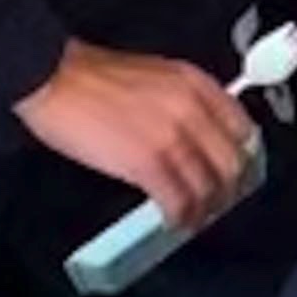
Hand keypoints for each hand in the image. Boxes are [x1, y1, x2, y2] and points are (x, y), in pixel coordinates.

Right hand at [17, 39, 259, 227]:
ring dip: (205, 209)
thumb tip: (194, 135)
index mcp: (195, 83)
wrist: (54, 78)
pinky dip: (180, 217)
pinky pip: (177, 201)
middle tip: (218, 202)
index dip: (242, 155)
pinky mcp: (147, 163)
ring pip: (207, 187)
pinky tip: (175, 221)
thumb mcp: (154, 75)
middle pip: (231, 162)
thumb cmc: (92, 76)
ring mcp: (172, 138)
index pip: (241, 127)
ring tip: (195, 218)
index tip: (236, 170)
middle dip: (228, 189)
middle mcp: (192, 109)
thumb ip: (181, 101)